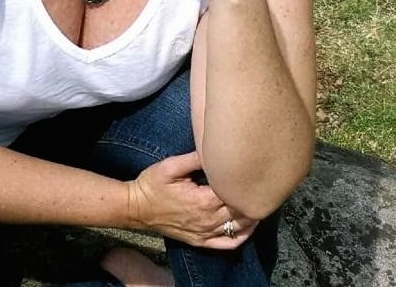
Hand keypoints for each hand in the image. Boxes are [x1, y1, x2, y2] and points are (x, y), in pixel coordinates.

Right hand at [126, 151, 257, 248]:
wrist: (136, 208)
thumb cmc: (152, 185)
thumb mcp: (171, 166)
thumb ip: (194, 158)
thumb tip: (213, 149)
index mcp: (203, 200)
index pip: (235, 193)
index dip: (245, 183)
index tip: (251, 171)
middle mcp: (207, 219)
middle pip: (241, 211)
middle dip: (251, 198)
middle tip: (259, 183)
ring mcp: (204, 233)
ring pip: (238, 228)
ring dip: (251, 216)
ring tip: (257, 200)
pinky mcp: (200, 241)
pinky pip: (227, 244)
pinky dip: (242, 236)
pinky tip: (249, 226)